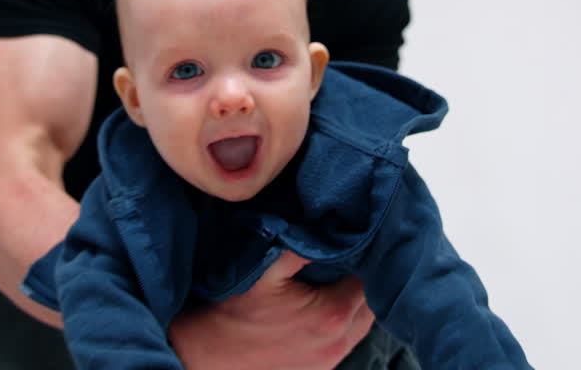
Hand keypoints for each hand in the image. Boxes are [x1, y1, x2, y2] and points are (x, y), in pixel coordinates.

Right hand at [168, 250, 373, 369]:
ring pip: (362, 324)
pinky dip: (344, 321)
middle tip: (347, 255)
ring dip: (355, 301)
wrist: (207, 354)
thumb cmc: (234, 311)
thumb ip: (301, 246)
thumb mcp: (266, 269)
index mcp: (333, 315)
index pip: (371, 278)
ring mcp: (331, 360)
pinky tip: (325, 304)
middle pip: (372, 303)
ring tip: (338, 277)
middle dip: (363, 278)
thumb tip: (328, 225)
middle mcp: (339, 342)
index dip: (363, 256)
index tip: (351, 239)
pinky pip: (346, 340)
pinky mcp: (321, 369)